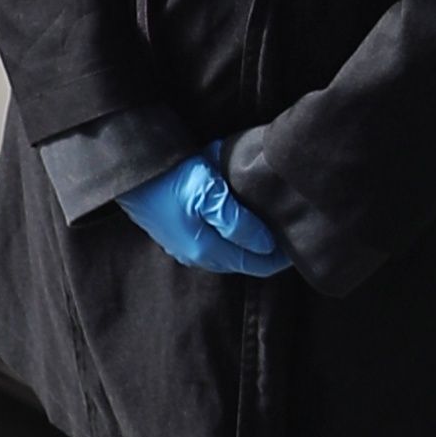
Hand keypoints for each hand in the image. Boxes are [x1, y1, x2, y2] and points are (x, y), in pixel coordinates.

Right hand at [119, 153, 291, 278]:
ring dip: (254, 241)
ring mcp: (186, 247)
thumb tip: (267, 244)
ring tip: (275, 222)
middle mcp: (197, 257)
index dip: (283, 257)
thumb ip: (239, 222)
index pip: (259, 265)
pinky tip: (247, 217)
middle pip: (246, 260)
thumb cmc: (172, 178)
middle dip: (271, 250)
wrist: (132, 171)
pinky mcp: (180, 233)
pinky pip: (218, 240)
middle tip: (293, 228)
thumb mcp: (210, 195)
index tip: (303, 240)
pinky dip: (237, 233)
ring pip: (232, 250)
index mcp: (207, 252)